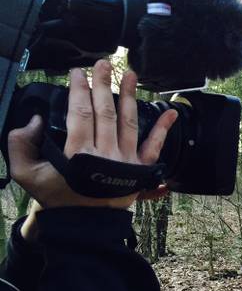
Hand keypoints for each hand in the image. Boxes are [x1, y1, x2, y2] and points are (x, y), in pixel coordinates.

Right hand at [7, 59, 176, 209]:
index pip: (80, 113)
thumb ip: (20, 144)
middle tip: (103, 64)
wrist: (81, 226)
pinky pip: (154, 147)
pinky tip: (172, 113)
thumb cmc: (56, 197)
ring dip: (130, 96)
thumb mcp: (26, 173)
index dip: (79, 89)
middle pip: (105, 112)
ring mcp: (125, 162)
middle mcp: (105, 154)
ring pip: (129, 122)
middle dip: (103, 85)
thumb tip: (33, 119)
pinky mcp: (139, 171)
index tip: (77, 73)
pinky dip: (164, 130)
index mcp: (78, 153)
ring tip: (131, 75)